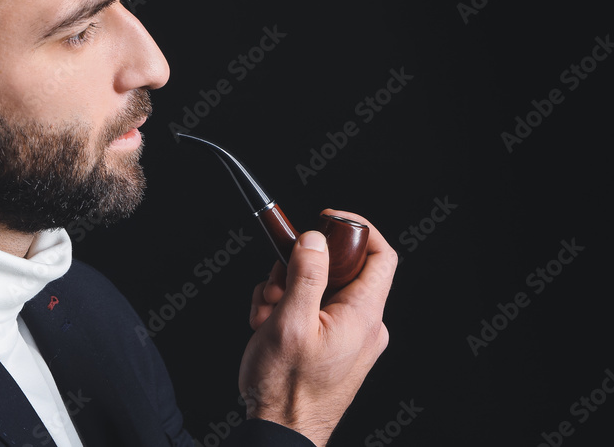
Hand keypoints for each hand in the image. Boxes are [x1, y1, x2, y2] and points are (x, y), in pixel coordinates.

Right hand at [238, 209, 396, 445]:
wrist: (279, 430)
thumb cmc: (286, 387)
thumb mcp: (290, 322)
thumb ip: (305, 275)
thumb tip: (315, 238)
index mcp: (363, 315)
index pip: (380, 254)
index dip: (356, 229)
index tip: (325, 220)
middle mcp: (363, 324)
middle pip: (339, 268)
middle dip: (300, 266)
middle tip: (277, 283)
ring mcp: (347, 336)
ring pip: (319, 287)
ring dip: (286, 290)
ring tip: (267, 314)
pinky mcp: (331, 345)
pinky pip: (312, 309)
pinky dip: (286, 309)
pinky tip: (268, 326)